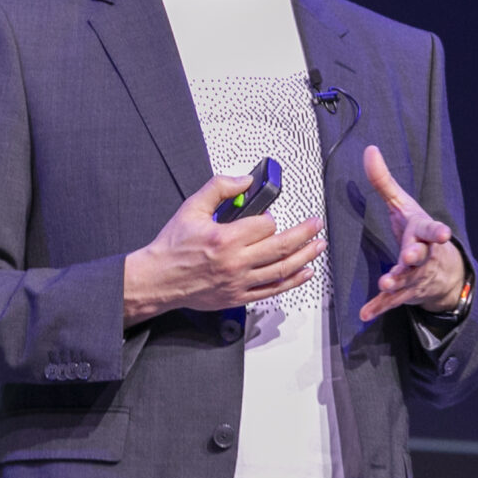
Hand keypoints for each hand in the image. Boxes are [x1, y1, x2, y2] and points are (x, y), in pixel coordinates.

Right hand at [123, 173, 325, 326]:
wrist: (159, 279)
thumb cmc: (172, 247)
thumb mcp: (191, 208)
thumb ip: (218, 188)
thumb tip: (244, 181)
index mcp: (225, 239)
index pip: (264, 225)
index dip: (270, 218)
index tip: (269, 218)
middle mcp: (235, 262)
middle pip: (281, 247)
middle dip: (304, 233)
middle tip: (316, 225)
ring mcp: (239, 282)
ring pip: (281, 269)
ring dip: (305, 256)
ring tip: (318, 246)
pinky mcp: (238, 296)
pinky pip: (272, 290)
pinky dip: (292, 281)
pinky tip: (304, 272)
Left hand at [358, 144, 466, 322]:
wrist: (442, 271)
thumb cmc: (417, 232)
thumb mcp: (403, 205)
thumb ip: (384, 181)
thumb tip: (369, 149)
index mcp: (423, 232)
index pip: (431, 230)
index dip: (438, 231)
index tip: (443, 233)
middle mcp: (423, 256)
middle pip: (421, 256)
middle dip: (415, 256)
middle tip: (409, 257)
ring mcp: (415, 277)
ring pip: (407, 281)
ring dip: (396, 282)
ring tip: (385, 284)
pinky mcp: (405, 293)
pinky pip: (392, 302)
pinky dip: (379, 307)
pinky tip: (365, 314)